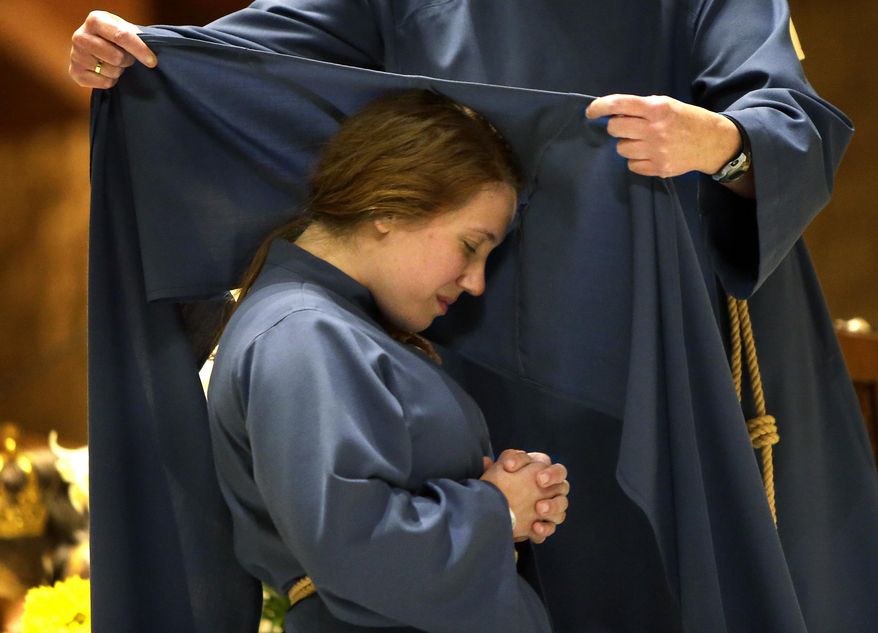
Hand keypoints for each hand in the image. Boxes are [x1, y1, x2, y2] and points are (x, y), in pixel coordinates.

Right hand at [69, 11, 156, 88]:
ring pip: (112, 71)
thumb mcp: (124, 28)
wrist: (92, 44)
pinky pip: (105, 83)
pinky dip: (111, 80)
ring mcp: (75, 55)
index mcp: (95, 20)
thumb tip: (150, 56)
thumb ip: (136, 37)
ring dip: (119, 70)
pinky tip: (105, 70)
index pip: (122, 36)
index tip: (152, 61)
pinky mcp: (75, 72)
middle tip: (125, 57)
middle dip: (128, 60)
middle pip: (117, 57)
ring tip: (112, 62)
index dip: (140, 50)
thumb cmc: (113, 36)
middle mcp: (80, 36)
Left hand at [482, 450, 568, 542]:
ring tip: (539, 508)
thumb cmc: (499, 488)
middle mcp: (550, 485)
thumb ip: (493, 468)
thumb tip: (485, 461)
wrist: (496, 514)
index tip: (509, 467)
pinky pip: (552, 526)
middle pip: (561, 476)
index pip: (542, 460)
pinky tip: (535, 528)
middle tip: (540, 481)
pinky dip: (545, 528)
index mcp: (538, 468)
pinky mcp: (547, 524)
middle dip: (553, 476)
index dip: (527, 461)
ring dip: (553, 505)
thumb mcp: (496, 476)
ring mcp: (552, 504)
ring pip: (562, 503)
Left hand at [585, 94, 741, 178]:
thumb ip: (641, 108)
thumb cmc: (685, 119)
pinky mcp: (659, 167)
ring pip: (621, 149)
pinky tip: (648, 154)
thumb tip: (612, 116)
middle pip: (615, 129)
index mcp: (657, 108)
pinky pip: (631, 165)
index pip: (619, 104)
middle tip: (627, 128)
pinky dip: (636, 160)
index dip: (599, 107)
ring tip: (642, 142)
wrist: (712, 141)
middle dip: (616, 127)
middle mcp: (655, 129)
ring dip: (627, 144)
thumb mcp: (666, 104)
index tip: (590, 112)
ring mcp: (656, 150)